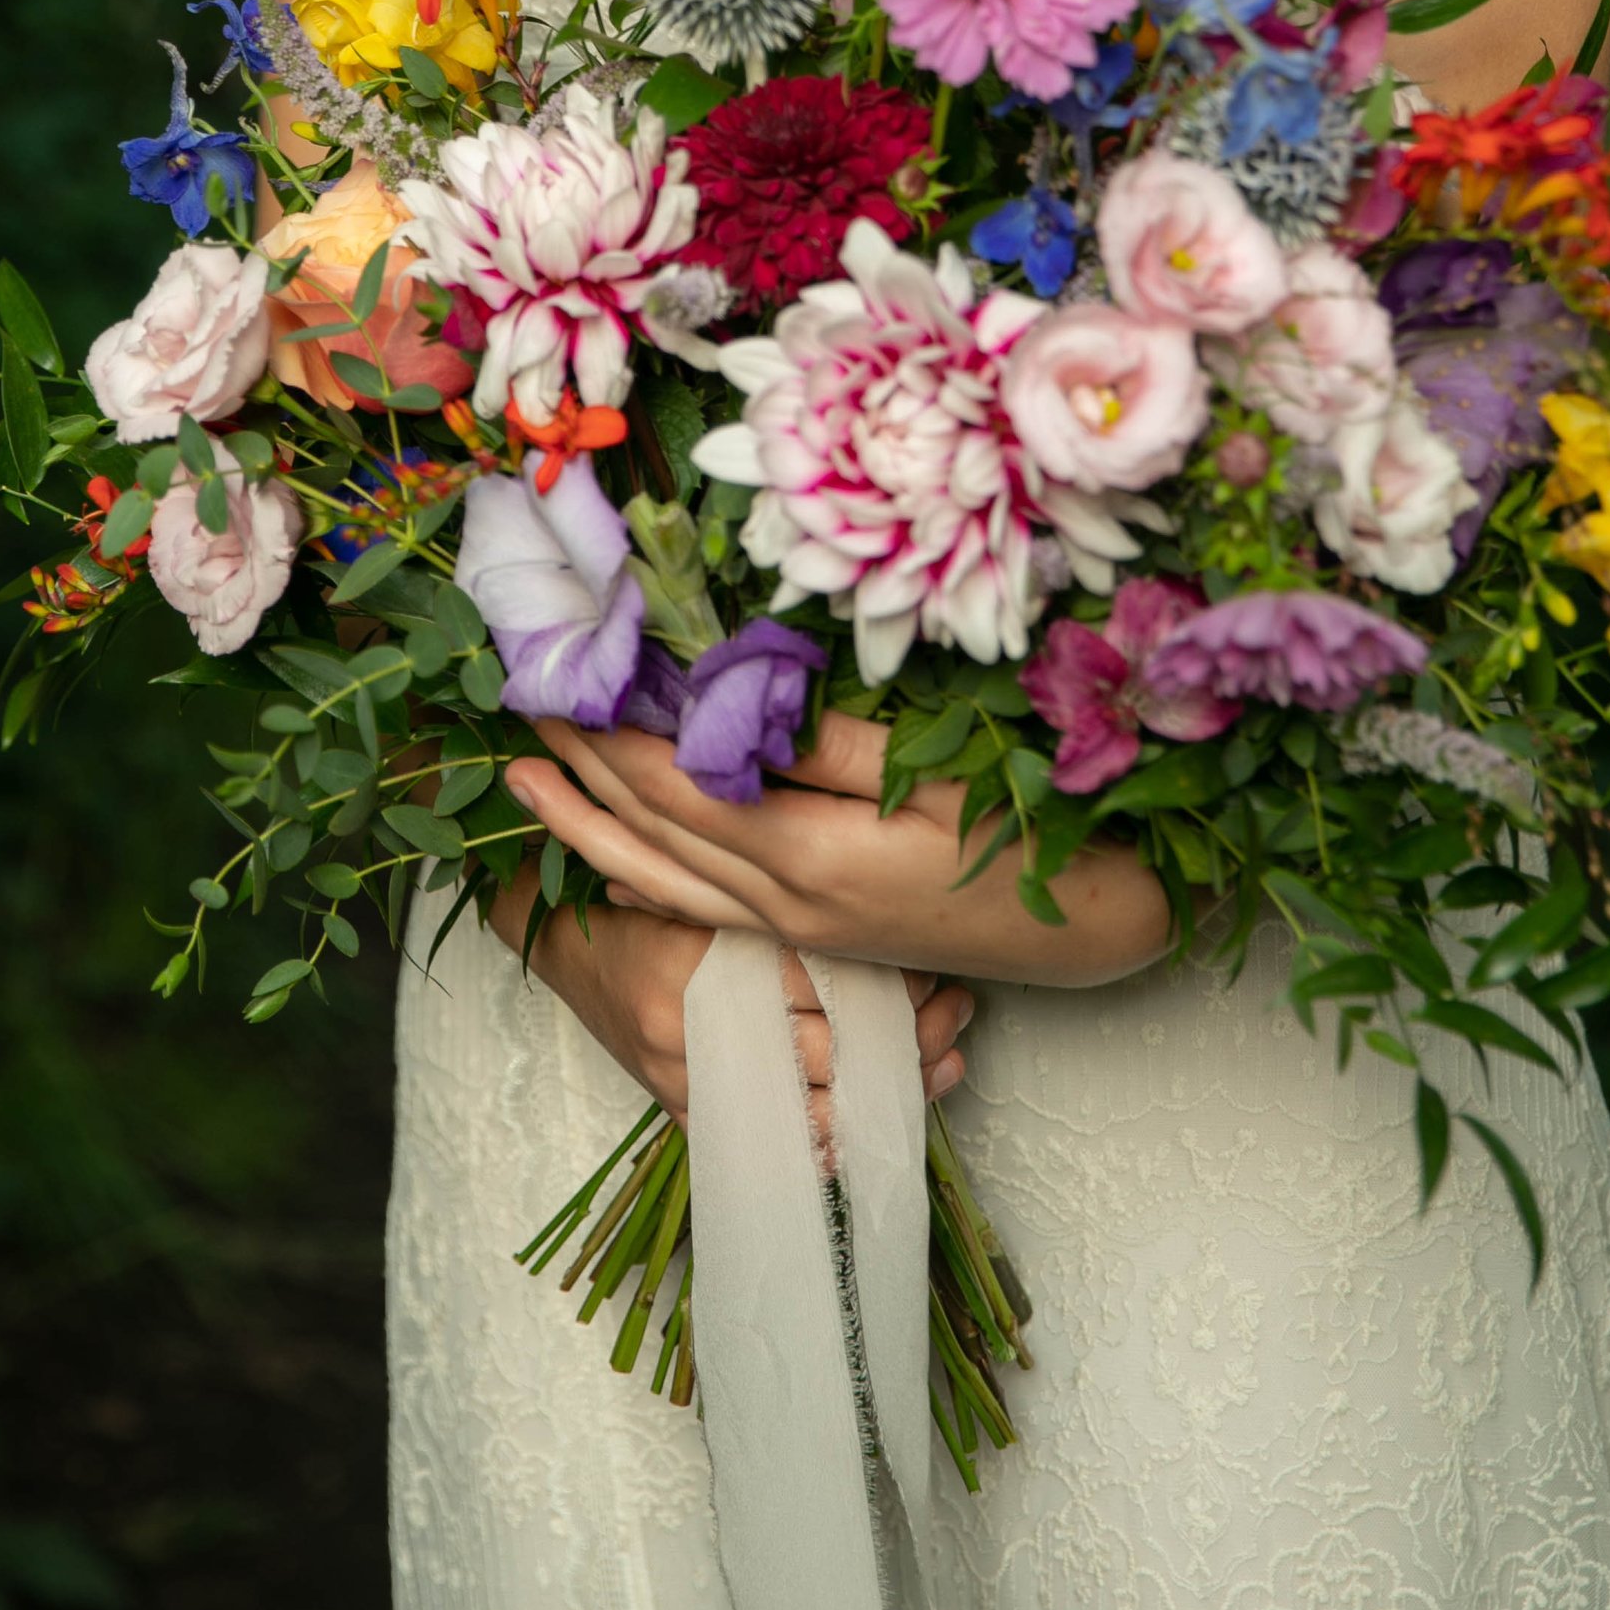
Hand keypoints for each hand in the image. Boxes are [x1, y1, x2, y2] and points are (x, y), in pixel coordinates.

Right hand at [486, 863, 972, 1130]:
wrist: (563, 935)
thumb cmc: (639, 893)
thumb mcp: (703, 875)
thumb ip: (774, 894)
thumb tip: (879, 906)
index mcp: (706, 963)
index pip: (821, 985)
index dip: (890, 982)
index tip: (937, 968)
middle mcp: (699, 1032)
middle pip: (829, 1052)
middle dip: (905, 1036)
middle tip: (955, 1008)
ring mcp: (690, 1082)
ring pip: (814, 1107)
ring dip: (889, 1088)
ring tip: (947, 1057)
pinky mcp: (684, 1113)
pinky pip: (772, 1145)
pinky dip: (831, 1140)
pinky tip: (885, 1121)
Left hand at [504, 709, 1173, 990]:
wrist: (1094, 928)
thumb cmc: (1028, 833)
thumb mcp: (929, 770)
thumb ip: (821, 741)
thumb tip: (721, 698)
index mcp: (810, 858)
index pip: (676, 787)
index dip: (609, 731)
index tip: (559, 672)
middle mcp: (785, 906)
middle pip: (651, 835)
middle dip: (578, 771)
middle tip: (515, 706)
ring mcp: (796, 930)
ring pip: (663, 880)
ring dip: (589, 828)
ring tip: (528, 783)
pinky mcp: (813, 937)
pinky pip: (700, 908)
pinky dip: (644, 877)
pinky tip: (611, 862)